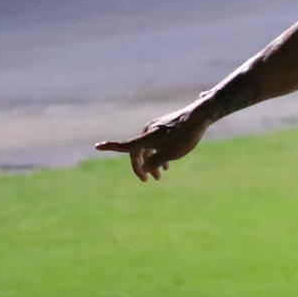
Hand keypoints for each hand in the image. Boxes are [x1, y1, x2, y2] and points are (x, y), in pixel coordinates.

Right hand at [94, 104, 211, 180]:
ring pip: (148, 148)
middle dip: (141, 166)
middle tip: (147, 180)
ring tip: (160, 175)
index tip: (97, 146)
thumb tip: (143, 167)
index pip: (125, 146)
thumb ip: (155, 161)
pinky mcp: (164, 127)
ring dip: (152, 162)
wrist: (200, 116)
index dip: (111, 147)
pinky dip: (158, 154)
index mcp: (147, 138)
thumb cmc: (186, 136)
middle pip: (137, 151)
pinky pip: (156, 143)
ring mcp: (156, 128)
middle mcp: (148, 132)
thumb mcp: (172, 154)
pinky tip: (167, 164)